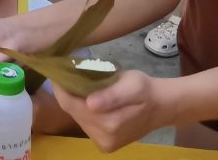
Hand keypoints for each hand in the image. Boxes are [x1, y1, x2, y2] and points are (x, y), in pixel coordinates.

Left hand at [54, 70, 174, 151]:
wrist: (161, 107)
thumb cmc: (145, 90)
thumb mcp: (131, 85)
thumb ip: (111, 95)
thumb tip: (90, 104)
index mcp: (110, 123)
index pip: (70, 104)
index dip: (60, 88)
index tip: (55, 71)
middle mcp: (104, 138)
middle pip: (72, 112)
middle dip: (68, 93)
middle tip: (68, 75)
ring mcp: (104, 143)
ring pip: (78, 118)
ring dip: (76, 103)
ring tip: (79, 86)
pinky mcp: (105, 145)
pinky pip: (86, 125)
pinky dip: (83, 111)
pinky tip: (89, 100)